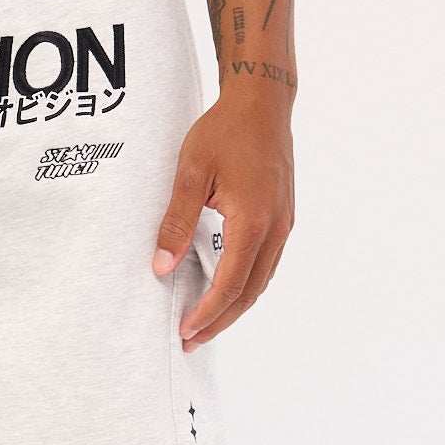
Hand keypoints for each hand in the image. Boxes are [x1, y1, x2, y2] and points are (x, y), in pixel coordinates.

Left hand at [152, 88, 294, 349]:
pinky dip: (246, 287)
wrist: (262, 103)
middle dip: (219, 321)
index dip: (207, 313)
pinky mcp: (283, 218)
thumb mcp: (189, 173)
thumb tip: (161, 267)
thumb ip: (175, 222)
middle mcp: (275, 228)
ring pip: (261, 282)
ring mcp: (284, 224)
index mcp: (252, 221)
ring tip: (205, 324)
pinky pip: (266, 265)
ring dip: (234, 308)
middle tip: (190, 341)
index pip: (229, 284)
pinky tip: (225, 292)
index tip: (184, 331)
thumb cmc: (224, 131)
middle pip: (249, 293)